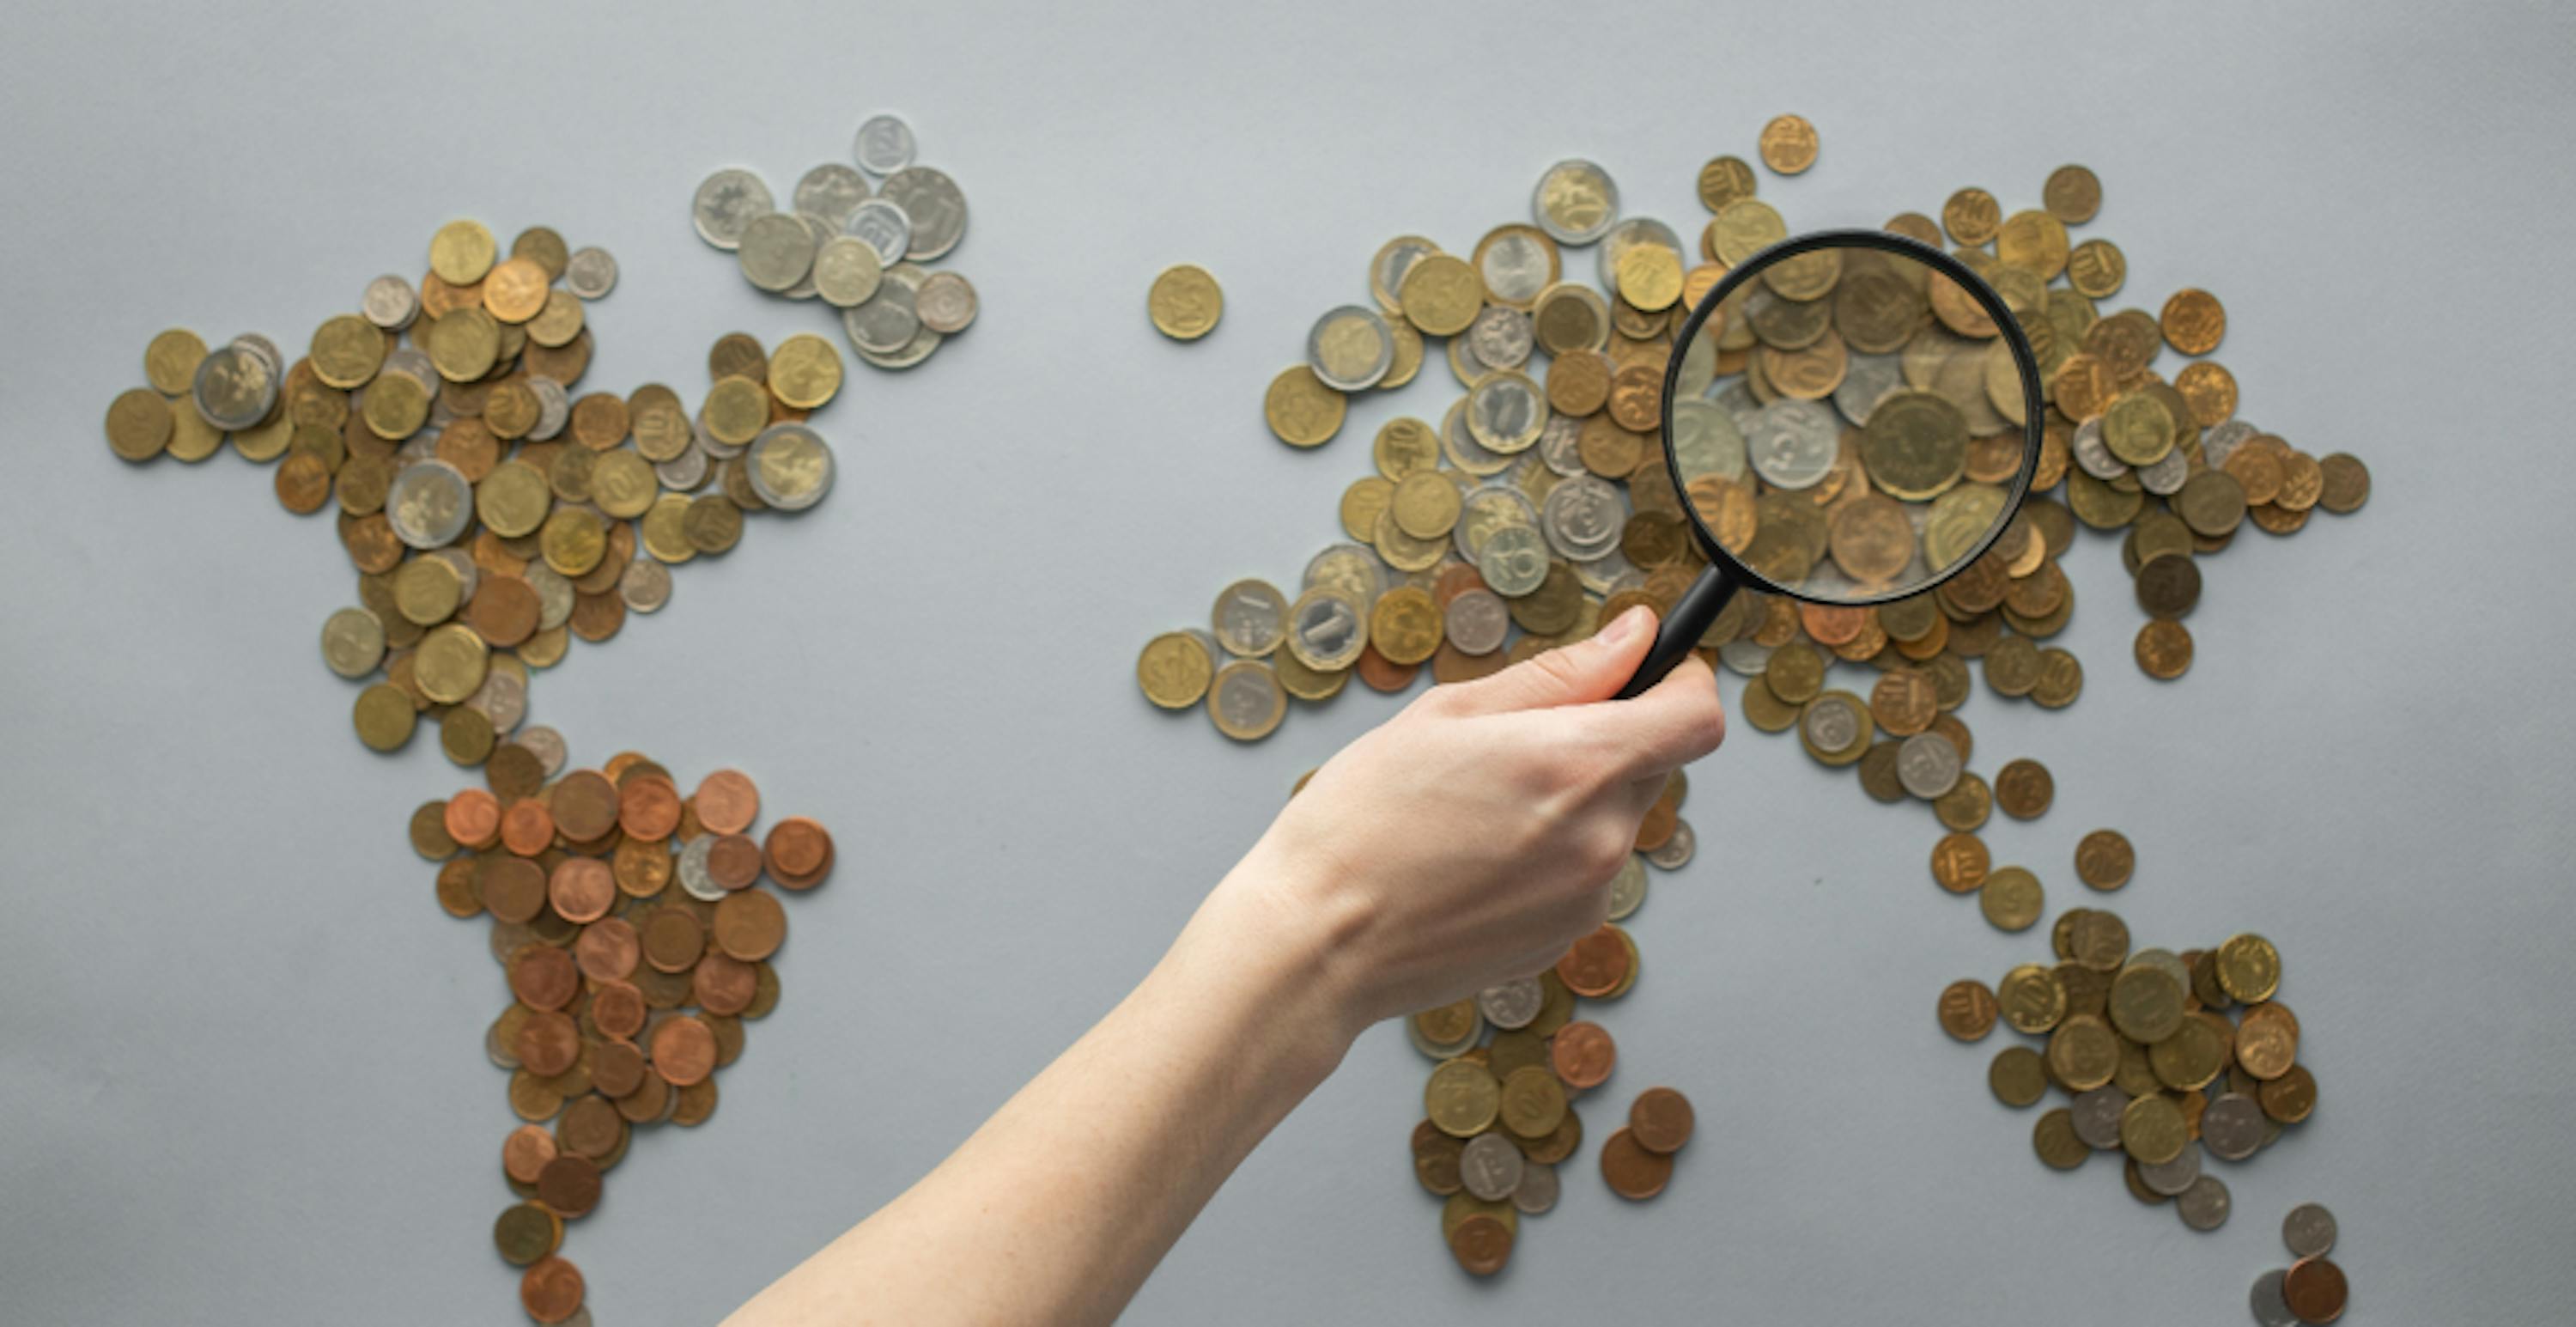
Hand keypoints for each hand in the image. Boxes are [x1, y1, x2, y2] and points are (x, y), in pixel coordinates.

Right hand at [1225, 605, 1726, 1036]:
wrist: (1318, 940)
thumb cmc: (1360, 822)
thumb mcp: (1448, 715)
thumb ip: (1560, 675)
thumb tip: (1634, 638)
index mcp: (1577, 765)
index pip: (1697, 718)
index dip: (1681, 684)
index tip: (1649, 675)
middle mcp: (1602, 837)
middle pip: (1654, 766)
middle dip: (1606, 740)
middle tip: (1515, 745)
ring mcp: (1589, 896)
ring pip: (1615, 821)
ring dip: (1574, 802)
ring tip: (1479, 810)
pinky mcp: (1566, 936)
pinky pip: (1584, 873)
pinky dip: (1550, 855)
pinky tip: (1476, 858)